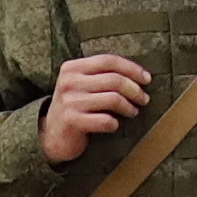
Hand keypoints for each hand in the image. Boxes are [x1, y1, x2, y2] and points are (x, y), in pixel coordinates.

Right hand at [40, 49, 155, 169]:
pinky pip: (104, 120)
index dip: (131, 68)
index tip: (147, 78)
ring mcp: (70, 101)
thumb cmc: (74, 107)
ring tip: (133, 111)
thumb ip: (101, 75)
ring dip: (129, 107)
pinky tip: (115, 125)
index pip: (108, 60)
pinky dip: (114, 123)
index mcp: (72, 67)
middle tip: (144, 99)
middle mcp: (69, 82)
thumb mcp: (80, 84)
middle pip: (114, 79)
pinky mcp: (72, 121)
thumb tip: (139, 75)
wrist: (50, 135)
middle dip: (135, 89)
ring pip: (113, 99)